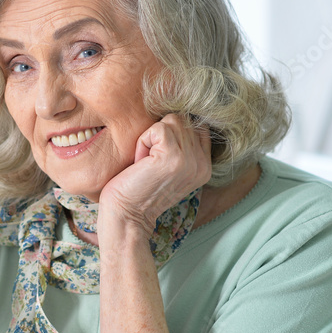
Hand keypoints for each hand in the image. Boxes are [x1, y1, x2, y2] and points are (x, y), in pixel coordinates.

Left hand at [99, 114, 210, 235]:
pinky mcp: (173, 156)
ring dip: (150, 138)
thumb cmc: (137, 190)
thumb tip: (175, 116)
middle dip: (159, 136)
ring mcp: (190, 160)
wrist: (127, 215)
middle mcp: (202, 163)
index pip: (198, 127)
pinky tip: (141, 162)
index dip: (172, 133)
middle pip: (182, 120)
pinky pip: (157, 128)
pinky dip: (143, 142)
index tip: (157, 157)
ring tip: (145, 162)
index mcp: (204, 166)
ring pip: (171, 121)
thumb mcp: (167, 168)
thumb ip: (181, 147)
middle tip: (149, 162)